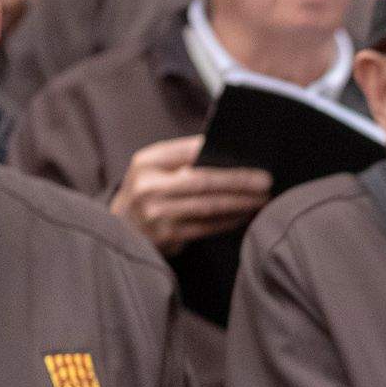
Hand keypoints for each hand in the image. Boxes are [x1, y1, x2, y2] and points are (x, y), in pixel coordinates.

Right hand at [108, 135, 271, 254]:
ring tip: (262, 198)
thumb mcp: (152, 168)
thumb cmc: (147, 191)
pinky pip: (207, 227)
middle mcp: (149, 186)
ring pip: (209, 206)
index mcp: (147, 162)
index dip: (221, 151)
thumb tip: (228, 150)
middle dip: (239, 180)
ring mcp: (156, 213)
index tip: (249, 153)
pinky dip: (230, 220)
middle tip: (266, 180)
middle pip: (203, 180)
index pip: (189, 150)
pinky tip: (245, 214)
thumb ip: (182, 158)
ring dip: (241, 202)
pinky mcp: (166, 236)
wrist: (119, 228)